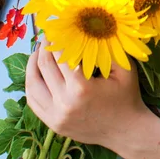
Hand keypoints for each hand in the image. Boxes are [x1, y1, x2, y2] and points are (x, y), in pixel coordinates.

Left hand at [25, 36, 151, 147]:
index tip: (56, 27)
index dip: (56, 38)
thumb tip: (91, 27)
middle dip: (43, 47)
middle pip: (44, 67)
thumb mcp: (124, 68)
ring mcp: (56, 117)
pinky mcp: (53, 125)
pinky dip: (32, 85)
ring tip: (38, 52)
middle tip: (47, 34)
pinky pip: (33, 102)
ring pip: (32, 85)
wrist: (126, 131)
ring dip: (32, 65)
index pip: (59, 55)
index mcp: (81, 88)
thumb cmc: (127, 96)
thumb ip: (107, 48)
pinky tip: (37, 73)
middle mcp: (64, 103)